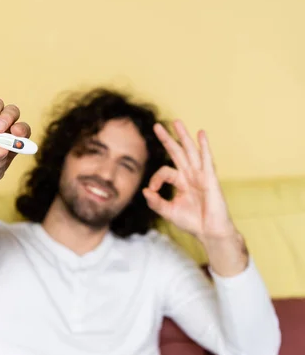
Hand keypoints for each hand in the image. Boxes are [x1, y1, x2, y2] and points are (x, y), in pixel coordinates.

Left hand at [142, 120, 237, 242]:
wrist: (210, 232)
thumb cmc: (192, 222)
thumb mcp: (168, 212)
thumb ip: (156, 202)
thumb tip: (144, 191)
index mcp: (180, 181)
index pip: (164, 171)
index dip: (155, 179)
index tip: (153, 191)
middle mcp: (190, 175)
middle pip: (176, 152)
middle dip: (167, 138)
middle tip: (156, 125)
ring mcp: (200, 175)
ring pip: (190, 151)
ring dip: (183, 136)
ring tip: (176, 122)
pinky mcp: (210, 179)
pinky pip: (207, 160)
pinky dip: (204, 146)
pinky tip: (201, 134)